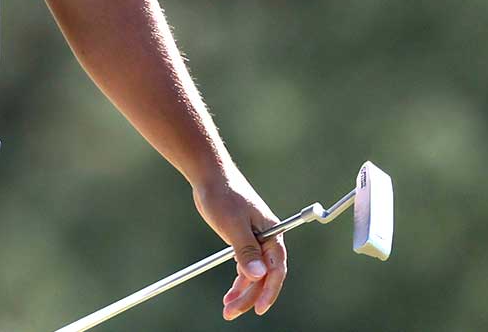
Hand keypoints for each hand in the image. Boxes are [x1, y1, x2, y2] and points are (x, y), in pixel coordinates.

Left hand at [192, 173, 287, 320]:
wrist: (210, 176)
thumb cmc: (224, 195)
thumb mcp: (233, 225)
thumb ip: (246, 251)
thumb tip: (258, 275)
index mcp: (272, 233)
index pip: (277, 269)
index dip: (270, 290)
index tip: (260, 309)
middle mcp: (267, 239)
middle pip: (264, 275)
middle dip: (250, 296)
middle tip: (231, 312)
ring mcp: (255, 241)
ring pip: (254, 274)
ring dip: (242, 292)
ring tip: (228, 309)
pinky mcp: (242, 240)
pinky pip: (245, 266)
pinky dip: (238, 281)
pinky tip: (230, 294)